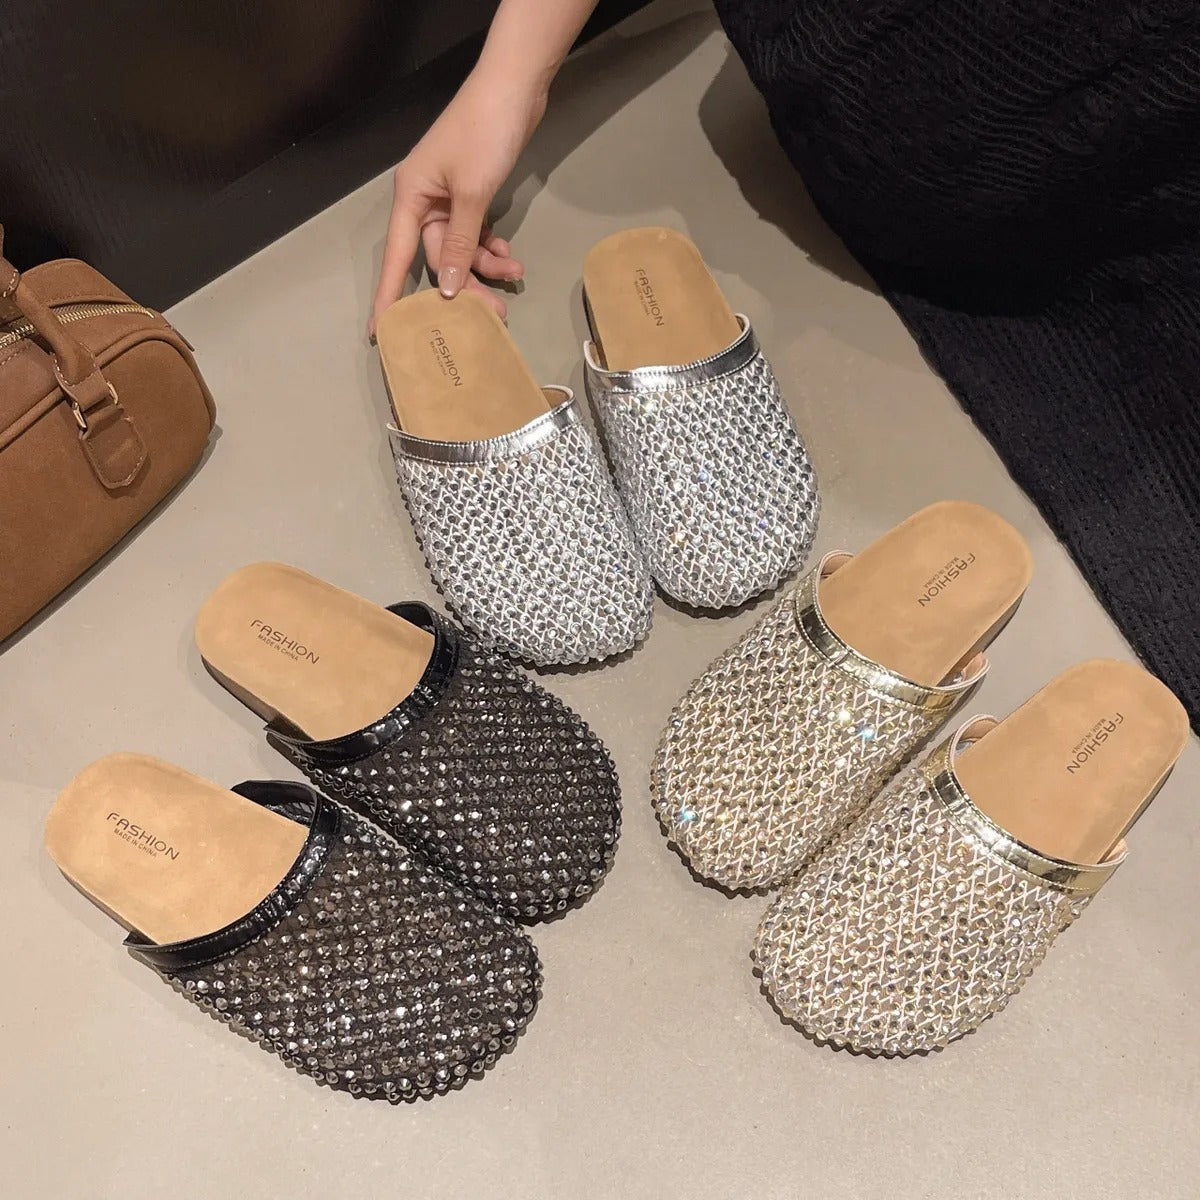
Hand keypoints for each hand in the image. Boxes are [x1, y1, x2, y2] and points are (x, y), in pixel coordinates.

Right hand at [370, 70, 546, 332]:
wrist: (513, 89)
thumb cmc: (484, 134)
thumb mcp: (472, 194)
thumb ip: (461, 243)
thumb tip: (449, 286)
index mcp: (411, 198)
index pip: (397, 257)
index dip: (389, 295)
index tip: (381, 331)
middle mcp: (423, 201)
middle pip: (439, 259)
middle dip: (468, 283)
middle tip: (497, 311)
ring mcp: (448, 199)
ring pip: (462, 249)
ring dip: (487, 264)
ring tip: (515, 271)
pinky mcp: (471, 194)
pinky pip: (475, 234)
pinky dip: (491, 244)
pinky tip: (510, 251)